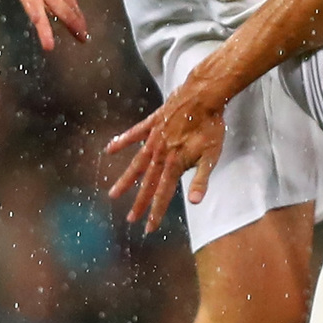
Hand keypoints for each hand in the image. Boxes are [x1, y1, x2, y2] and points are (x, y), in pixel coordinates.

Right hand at [106, 87, 226, 234]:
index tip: (148, 227)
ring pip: (136, 163)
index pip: (164, 194)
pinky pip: (134, 134)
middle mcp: (160, 154)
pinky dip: (122, 142)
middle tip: (130, 219)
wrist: (204, 95)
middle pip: (148, 183)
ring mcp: (154, 138)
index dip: (156, 212)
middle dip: (140, 203)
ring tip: (113, 193)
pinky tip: (110, 149)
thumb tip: (194, 202)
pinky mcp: (152, 123)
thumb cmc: (211, 126)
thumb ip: (201, 179)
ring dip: (126, 180)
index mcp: (175, 164)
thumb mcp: (212, 156)